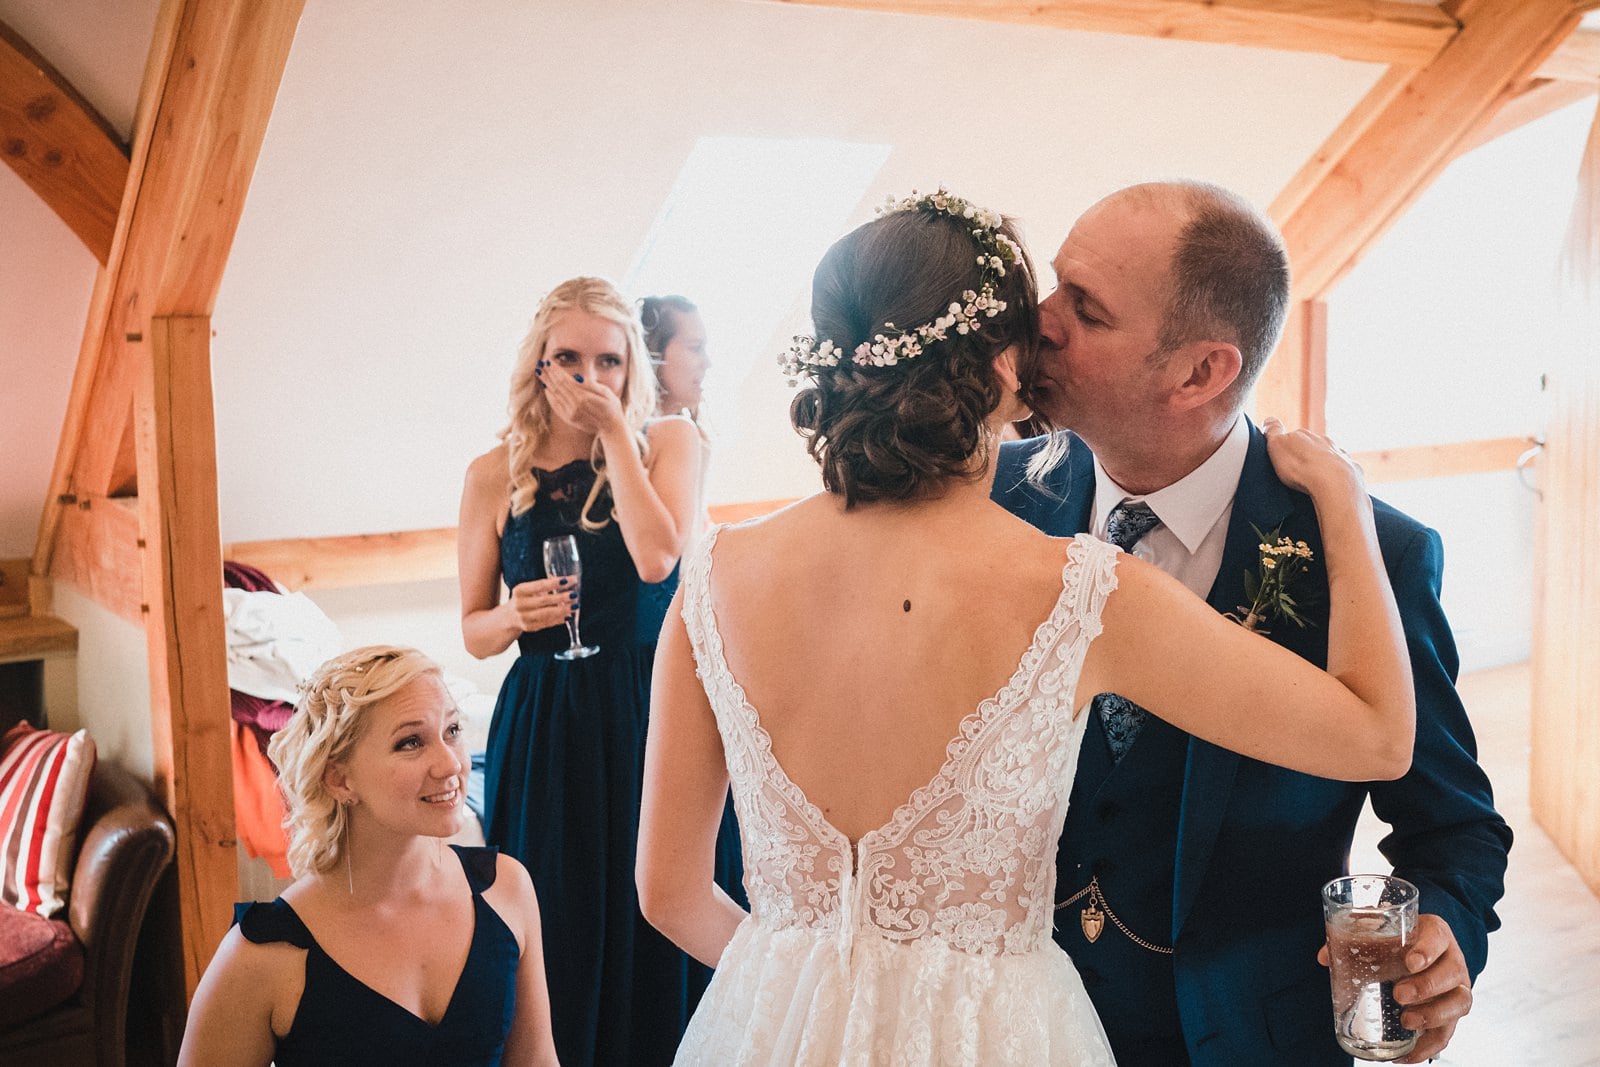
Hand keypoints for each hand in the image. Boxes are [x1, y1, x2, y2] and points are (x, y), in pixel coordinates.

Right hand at [506, 577, 575, 632]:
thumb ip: (544, 585)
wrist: (509, 617)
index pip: (540, 585)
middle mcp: (520, 604)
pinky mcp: (530, 627)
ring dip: (563, 609)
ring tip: (575, 605)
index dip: (555, 583)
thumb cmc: (524, 599)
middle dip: (562, 597)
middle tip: (574, 594)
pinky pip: (548, 623)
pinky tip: (569, 615)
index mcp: (520, 590)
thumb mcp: (528, 589)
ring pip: (547, 613)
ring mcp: (524, 617)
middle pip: (544, 600)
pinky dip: (560, 619)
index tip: (569, 580)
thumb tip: (567, 580)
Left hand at [540, 362, 625, 436]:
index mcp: (584, 397)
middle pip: (558, 386)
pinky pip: (556, 406)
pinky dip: (550, 397)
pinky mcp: (569, 418)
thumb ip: (591, 385)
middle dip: (549, 374)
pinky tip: (546, 389)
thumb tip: (577, 377)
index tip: (549, 361)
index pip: (565, 380)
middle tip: (540, 364)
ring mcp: (570, 413)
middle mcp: (575, 405)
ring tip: (540, 373)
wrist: (611, 428)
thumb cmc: (612, 407)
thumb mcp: (606, 393)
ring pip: (555, 395)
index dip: (556, 370)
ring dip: (547, 383)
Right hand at [1262, 417, 1363, 500]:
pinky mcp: (1352, 470)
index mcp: (1305, 436)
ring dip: (1323, 465)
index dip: (1288, 447)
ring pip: (1330, 457)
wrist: (1335, 485)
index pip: (1294, 436)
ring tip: (1315, 481)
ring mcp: (1340, 455)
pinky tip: (1332, 487)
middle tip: (1297, 472)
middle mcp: (1325, 441)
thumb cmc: (1302, 468)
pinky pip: (1343, 472)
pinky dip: (1337, 477)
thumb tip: (1270, 420)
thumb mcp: (1277, 446)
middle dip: (1307, 455)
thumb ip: (1273, 432)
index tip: (1283, 458)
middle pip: (1313, 446)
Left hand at [1317, 912, 1471, 1062]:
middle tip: (1399, 995)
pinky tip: (1406, 1055)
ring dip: (1433, 1015)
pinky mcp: (1451, 1014)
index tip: (1410, 962)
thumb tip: (1325, 958)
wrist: (1415, 954)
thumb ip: (1354, 938)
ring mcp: (1456, 988)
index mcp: (1436, 934)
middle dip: (1427, 986)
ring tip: (1406, 1022)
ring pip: (1459, 1003)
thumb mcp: (1380, 932)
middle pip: (1453, 973)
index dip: (1428, 950)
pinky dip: (1428, 1047)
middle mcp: (1452, 960)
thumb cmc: (1396, 940)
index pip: (1439, 937)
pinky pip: (1447, 1033)